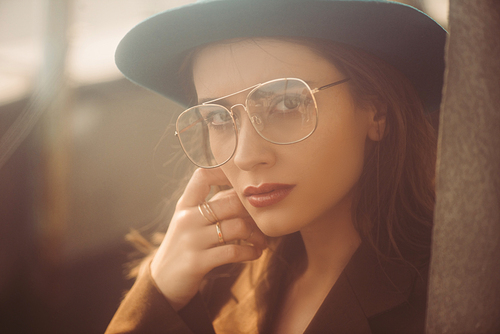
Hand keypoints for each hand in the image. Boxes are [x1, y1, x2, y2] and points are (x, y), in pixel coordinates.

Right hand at [150, 168, 266, 310]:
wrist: (162, 282)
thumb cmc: (185, 247)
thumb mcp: (191, 222)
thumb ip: (213, 206)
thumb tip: (244, 193)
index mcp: (185, 205)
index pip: (203, 176)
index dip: (224, 173)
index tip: (243, 184)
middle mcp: (187, 219)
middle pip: (231, 202)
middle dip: (253, 212)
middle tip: (262, 223)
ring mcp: (191, 240)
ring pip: (237, 227)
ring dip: (256, 235)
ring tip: (262, 242)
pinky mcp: (197, 262)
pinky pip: (234, 251)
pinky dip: (251, 252)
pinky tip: (255, 253)